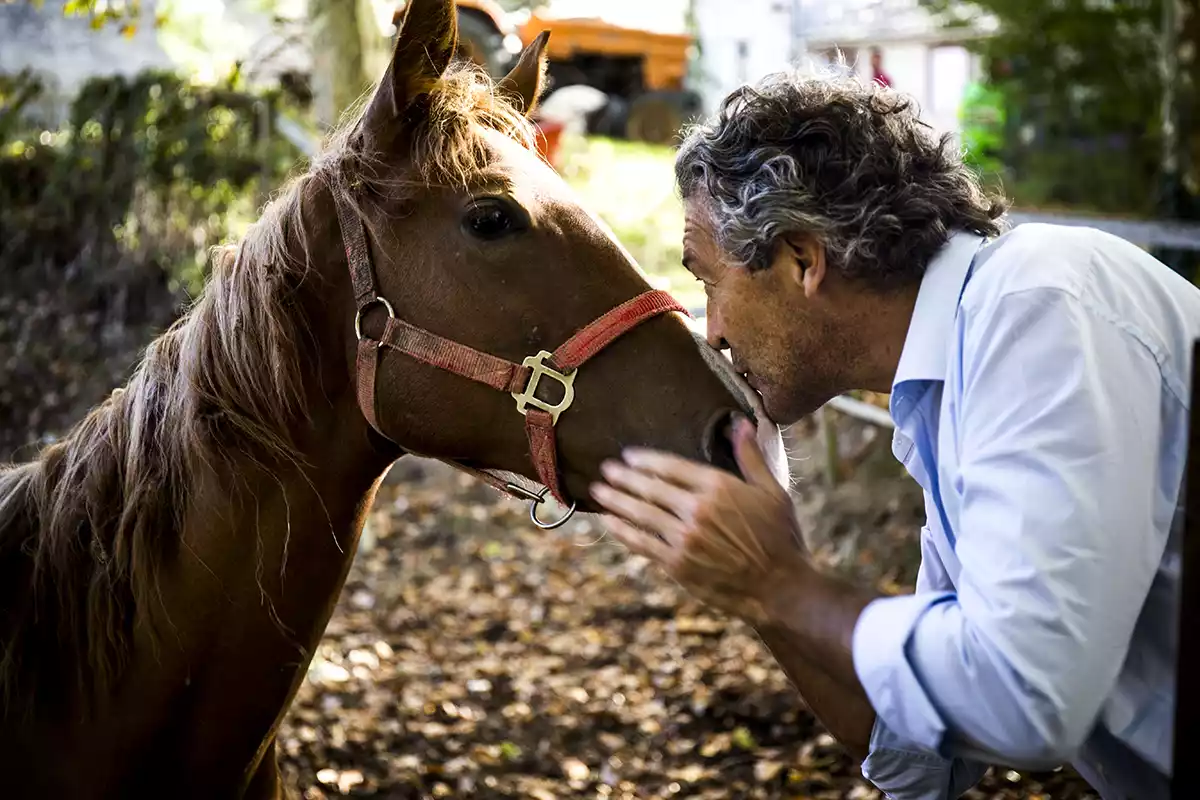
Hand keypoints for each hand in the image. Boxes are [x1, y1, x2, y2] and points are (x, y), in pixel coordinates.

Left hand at [590, 415, 808, 625]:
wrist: (780, 588)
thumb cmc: (781, 537)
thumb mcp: (773, 491)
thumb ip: (751, 457)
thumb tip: (742, 423)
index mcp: (719, 487)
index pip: (672, 466)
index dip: (646, 460)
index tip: (628, 455)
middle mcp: (698, 510)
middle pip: (650, 488)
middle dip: (623, 477)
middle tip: (605, 469)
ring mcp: (685, 538)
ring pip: (641, 514)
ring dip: (616, 501)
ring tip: (598, 491)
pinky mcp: (678, 565)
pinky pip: (642, 544)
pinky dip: (623, 532)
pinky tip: (609, 523)